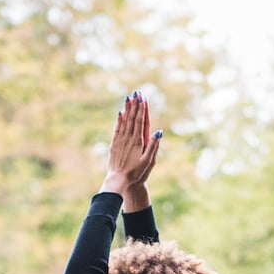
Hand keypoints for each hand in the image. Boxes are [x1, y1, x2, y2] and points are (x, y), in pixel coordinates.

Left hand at [103, 91, 160, 206]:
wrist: (118, 181)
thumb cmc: (136, 173)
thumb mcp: (148, 161)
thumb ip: (153, 146)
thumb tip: (158, 131)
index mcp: (138, 141)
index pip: (141, 121)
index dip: (142, 109)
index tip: (143, 98)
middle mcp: (128, 138)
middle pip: (132, 118)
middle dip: (135, 105)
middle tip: (137, 92)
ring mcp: (120, 141)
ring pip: (124, 121)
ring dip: (127, 109)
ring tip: (129, 98)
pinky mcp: (114, 145)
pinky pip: (117, 129)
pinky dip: (119, 120)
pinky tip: (120, 113)